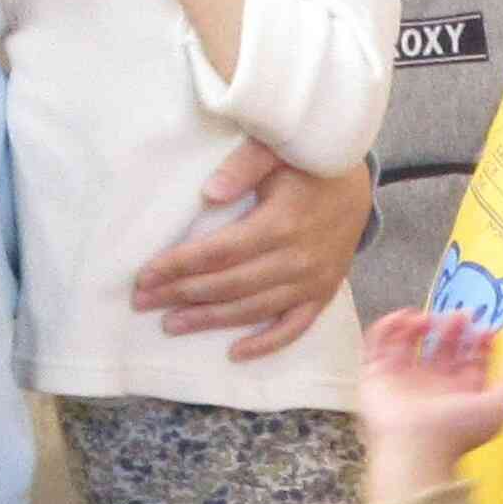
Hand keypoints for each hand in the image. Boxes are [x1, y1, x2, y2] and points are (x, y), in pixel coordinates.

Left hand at [128, 143, 368, 359]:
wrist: (358, 183)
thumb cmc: (309, 162)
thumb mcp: (277, 149)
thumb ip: (243, 165)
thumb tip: (210, 194)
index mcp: (281, 224)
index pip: (219, 252)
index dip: (179, 265)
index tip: (146, 275)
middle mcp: (296, 260)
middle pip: (229, 285)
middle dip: (182, 294)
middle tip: (144, 302)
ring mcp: (312, 282)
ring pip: (253, 309)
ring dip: (210, 320)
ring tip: (171, 324)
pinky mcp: (323, 294)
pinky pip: (294, 327)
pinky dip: (266, 344)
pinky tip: (235, 353)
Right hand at [357, 310, 502, 500]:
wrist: (415, 446)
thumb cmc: (457, 429)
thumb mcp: (499, 407)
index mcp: (458, 393)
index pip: (470, 361)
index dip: (480, 343)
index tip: (488, 329)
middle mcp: (431, 386)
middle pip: (442, 348)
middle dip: (453, 328)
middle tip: (462, 315)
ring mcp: (402, 380)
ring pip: (409, 343)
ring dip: (419, 325)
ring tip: (428, 319)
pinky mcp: (376, 376)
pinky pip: (378, 345)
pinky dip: (388, 328)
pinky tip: (403, 317)